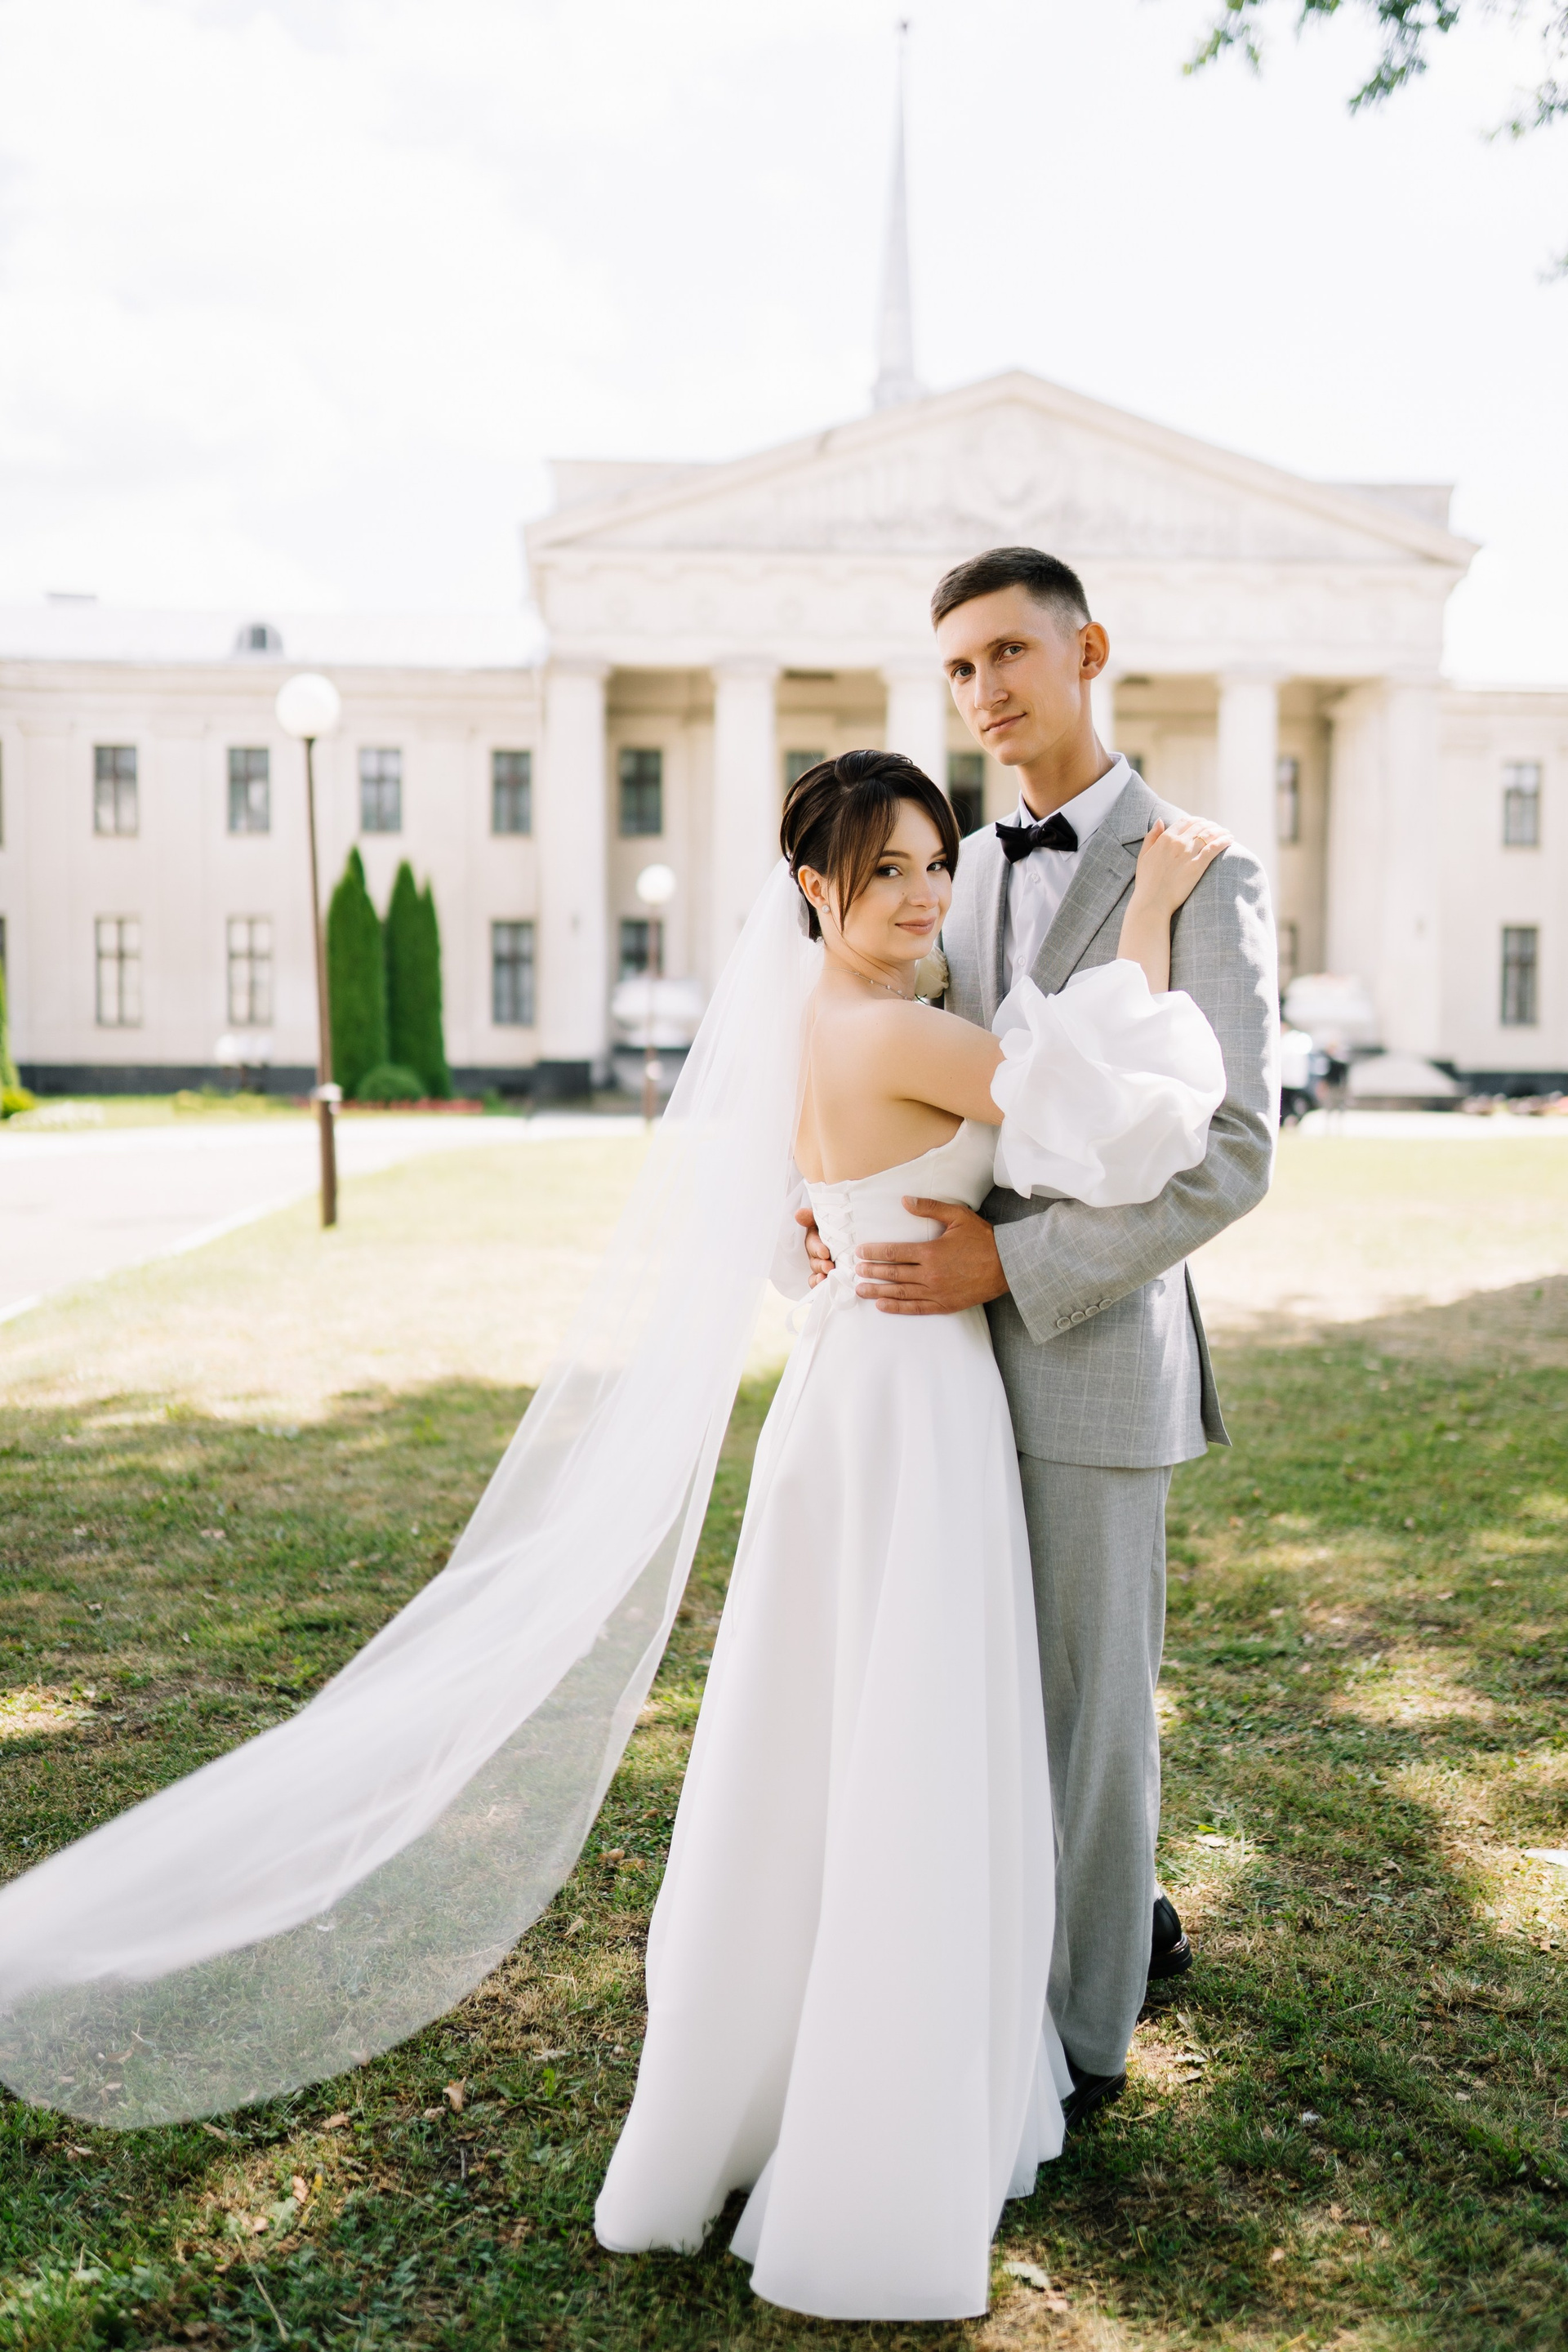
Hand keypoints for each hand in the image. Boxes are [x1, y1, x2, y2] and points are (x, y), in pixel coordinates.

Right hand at [796, 1205, 832, 1287]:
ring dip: (819, 1278)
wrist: (848, 1231)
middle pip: (815, 1263)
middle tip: (829, 1267)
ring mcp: (823, 1267)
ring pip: (817, 1275)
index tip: (825, 1253)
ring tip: (825, 1279)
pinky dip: (821, 1286)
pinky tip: (827, 1287)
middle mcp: (817, 1256)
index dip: (818, 1249)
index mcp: (815, 1241)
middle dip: (821, 1265)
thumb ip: (811, 1217)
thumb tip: (799, 1214)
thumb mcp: (822, 1219)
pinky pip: (822, 1284)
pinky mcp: (830, 1276)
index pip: (813, 1245)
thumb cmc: (835, 1225)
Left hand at [854, 1199, 1008, 1314]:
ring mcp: (937, 1292)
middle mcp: (930, 1274)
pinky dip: (897, 1308)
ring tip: (861, 1290)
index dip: (875, 1253)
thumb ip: (929, 1208)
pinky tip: (883, 1306)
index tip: (860, 1252)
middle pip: (893, 1274)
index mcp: (930, 1252)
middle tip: (856, 1271)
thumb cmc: (983, 1239)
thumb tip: (904, 1201)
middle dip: (872, 1272)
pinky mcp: (945, 1305)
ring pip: (900, 1293)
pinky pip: (916, 1308)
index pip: (894, 1253)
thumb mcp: (958, 1216)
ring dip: (878, 1292)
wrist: (1008, 1265)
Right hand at [1132, 815, 1229, 916]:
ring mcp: (1188, 854)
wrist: (1152, 902)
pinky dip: (1223, 841)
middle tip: (1217, 828)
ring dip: (1220, 831)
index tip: (1203, 823)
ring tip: (1226, 833)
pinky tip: (1230, 839)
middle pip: (1199, 826)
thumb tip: (1160, 820)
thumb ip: (1152, 837)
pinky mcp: (1197, 866)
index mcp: (1165, 839)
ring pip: (1209, 834)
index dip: (1196, 820)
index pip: (1185, 821)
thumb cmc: (1146, 882)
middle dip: (1211, 825)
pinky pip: (1214, 848)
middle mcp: (1178, 843)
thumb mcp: (1144, 855)